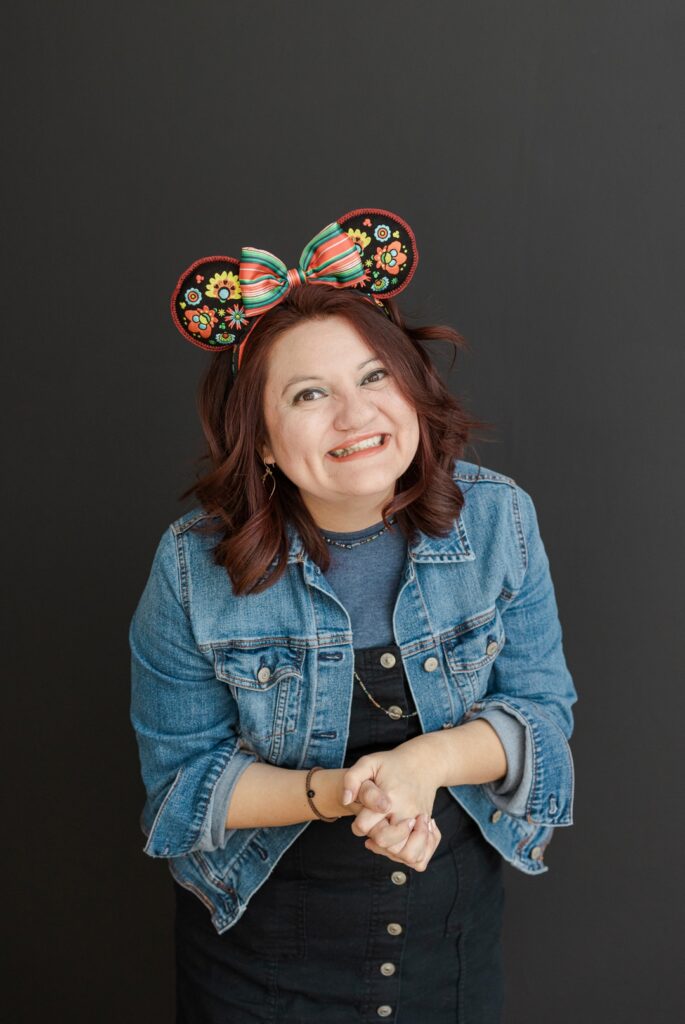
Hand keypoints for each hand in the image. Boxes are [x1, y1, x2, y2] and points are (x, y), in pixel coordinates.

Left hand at [341, 740, 442, 867]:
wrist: (424, 764)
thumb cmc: (392, 764)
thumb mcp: (369, 762)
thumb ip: (352, 778)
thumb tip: (345, 801)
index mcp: (389, 797)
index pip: (364, 826)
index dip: (358, 824)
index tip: (363, 815)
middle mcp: (405, 812)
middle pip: (385, 843)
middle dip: (375, 839)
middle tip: (376, 826)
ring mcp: (419, 822)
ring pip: (405, 854)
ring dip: (392, 851)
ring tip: (388, 837)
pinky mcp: (427, 829)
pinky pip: (420, 858)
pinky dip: (410, 857)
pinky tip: (401, 843)